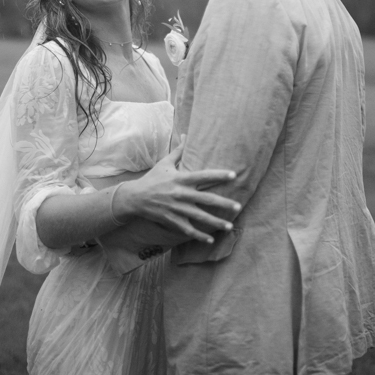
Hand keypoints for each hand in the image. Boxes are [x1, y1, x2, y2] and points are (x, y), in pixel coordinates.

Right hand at [112, 139, 239, 243]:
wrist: (135, 198)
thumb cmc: (152, 178)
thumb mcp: (165, 163)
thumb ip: (179, 151)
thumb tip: (186, 135)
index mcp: (181, 179)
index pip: (203, 175)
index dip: (219, 175)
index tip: (233, 175)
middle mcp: (181, 194)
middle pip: (206, 199)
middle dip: (223, 203)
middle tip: (238, 206)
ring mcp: (177, 209)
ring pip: (200, 217)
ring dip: (216, 222)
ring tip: (230, 226)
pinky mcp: (172, 220)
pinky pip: (188, 230)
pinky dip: (199, 236)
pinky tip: (211, 239)